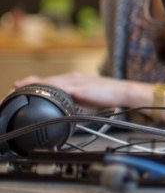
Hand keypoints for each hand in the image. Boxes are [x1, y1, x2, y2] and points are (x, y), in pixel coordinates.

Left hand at [13, 72, 140, 109]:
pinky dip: (46, 89)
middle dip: (27, 84)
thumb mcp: (86, 103)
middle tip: (12, 89)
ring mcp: (75, 80)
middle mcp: (71, 78)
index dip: (32, 84)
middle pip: (44, 80)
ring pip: (49, 82)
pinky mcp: (79, 86)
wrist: (124, 92)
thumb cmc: (107, 98)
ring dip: (32, 86)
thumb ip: (72, 105)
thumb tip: (61, 114)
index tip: (17, 88)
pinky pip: (59, 86)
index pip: (48, 81)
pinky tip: (38, 92)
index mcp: (72, 81)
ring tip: (18, 89)